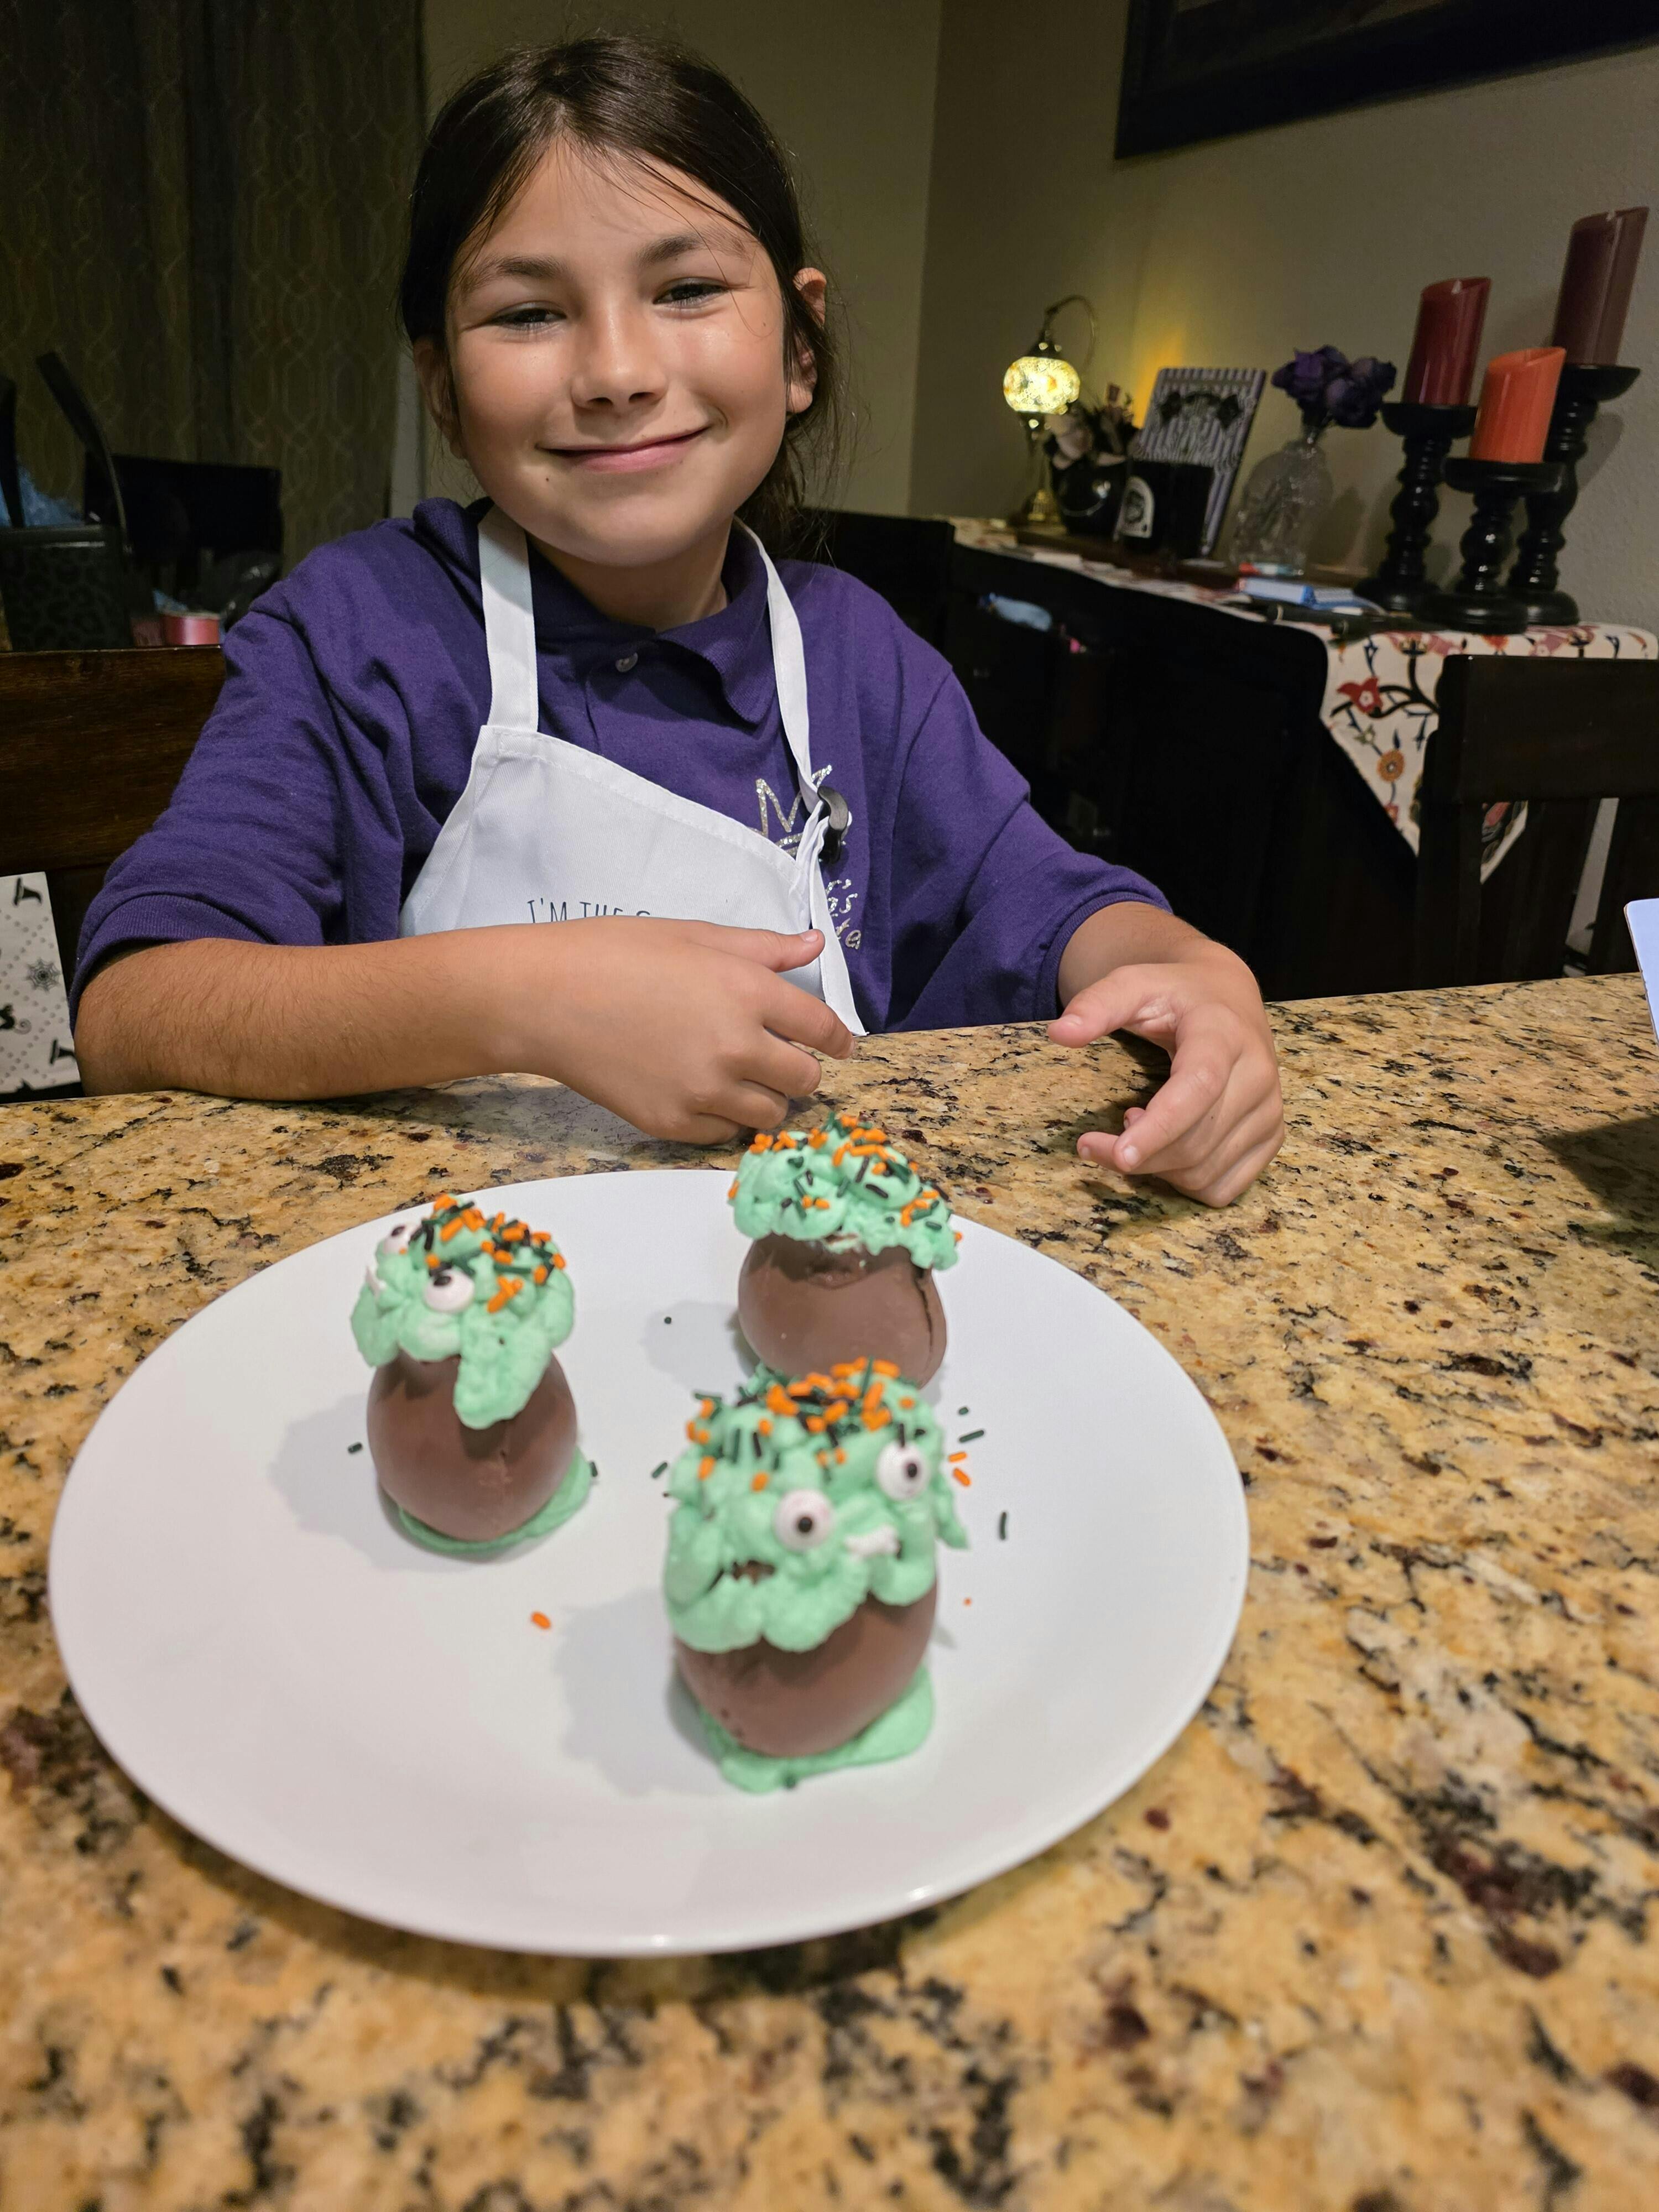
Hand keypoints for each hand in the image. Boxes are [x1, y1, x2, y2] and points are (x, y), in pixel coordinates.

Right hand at [497, 917, 852, 1143]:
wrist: (544, 998)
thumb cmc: (615, 953)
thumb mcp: (695, 935)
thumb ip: (762, 948)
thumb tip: (814, 943)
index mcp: (749, 991)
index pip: (823, 1029)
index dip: (838, 1039)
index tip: (839, 1045)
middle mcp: (737, 1046)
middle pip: (805, 1079)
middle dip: (799, 1069)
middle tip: (778, 1059)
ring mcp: (706, 1091)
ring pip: (770, 1114)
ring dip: (765, 1099)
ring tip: (739, 1079)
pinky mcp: (674, 1122)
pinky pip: (724, 1134)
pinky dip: (724, 1119)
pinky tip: (701, 1093)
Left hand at [1049, 945, 1282, 1205]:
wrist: (1228, 997)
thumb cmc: (1175, 994)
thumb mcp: (1134, 984)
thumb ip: (1097, 1005)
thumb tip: (1059, 1033)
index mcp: (1225, 1034)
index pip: (1199, 1088)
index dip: (1161, 1128)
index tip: (1120, 1154)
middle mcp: (1259, 1074)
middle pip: (1196, 1142)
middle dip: (1136, 1155)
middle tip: (1092, 1143)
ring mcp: (1270, 1111)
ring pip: (1205, 1172)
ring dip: (1157, 1167)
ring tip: (1137, 1126)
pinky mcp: (1272, 1137)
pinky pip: (1222, 1188)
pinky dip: (1184, 1181)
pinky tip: (1169, 1146)